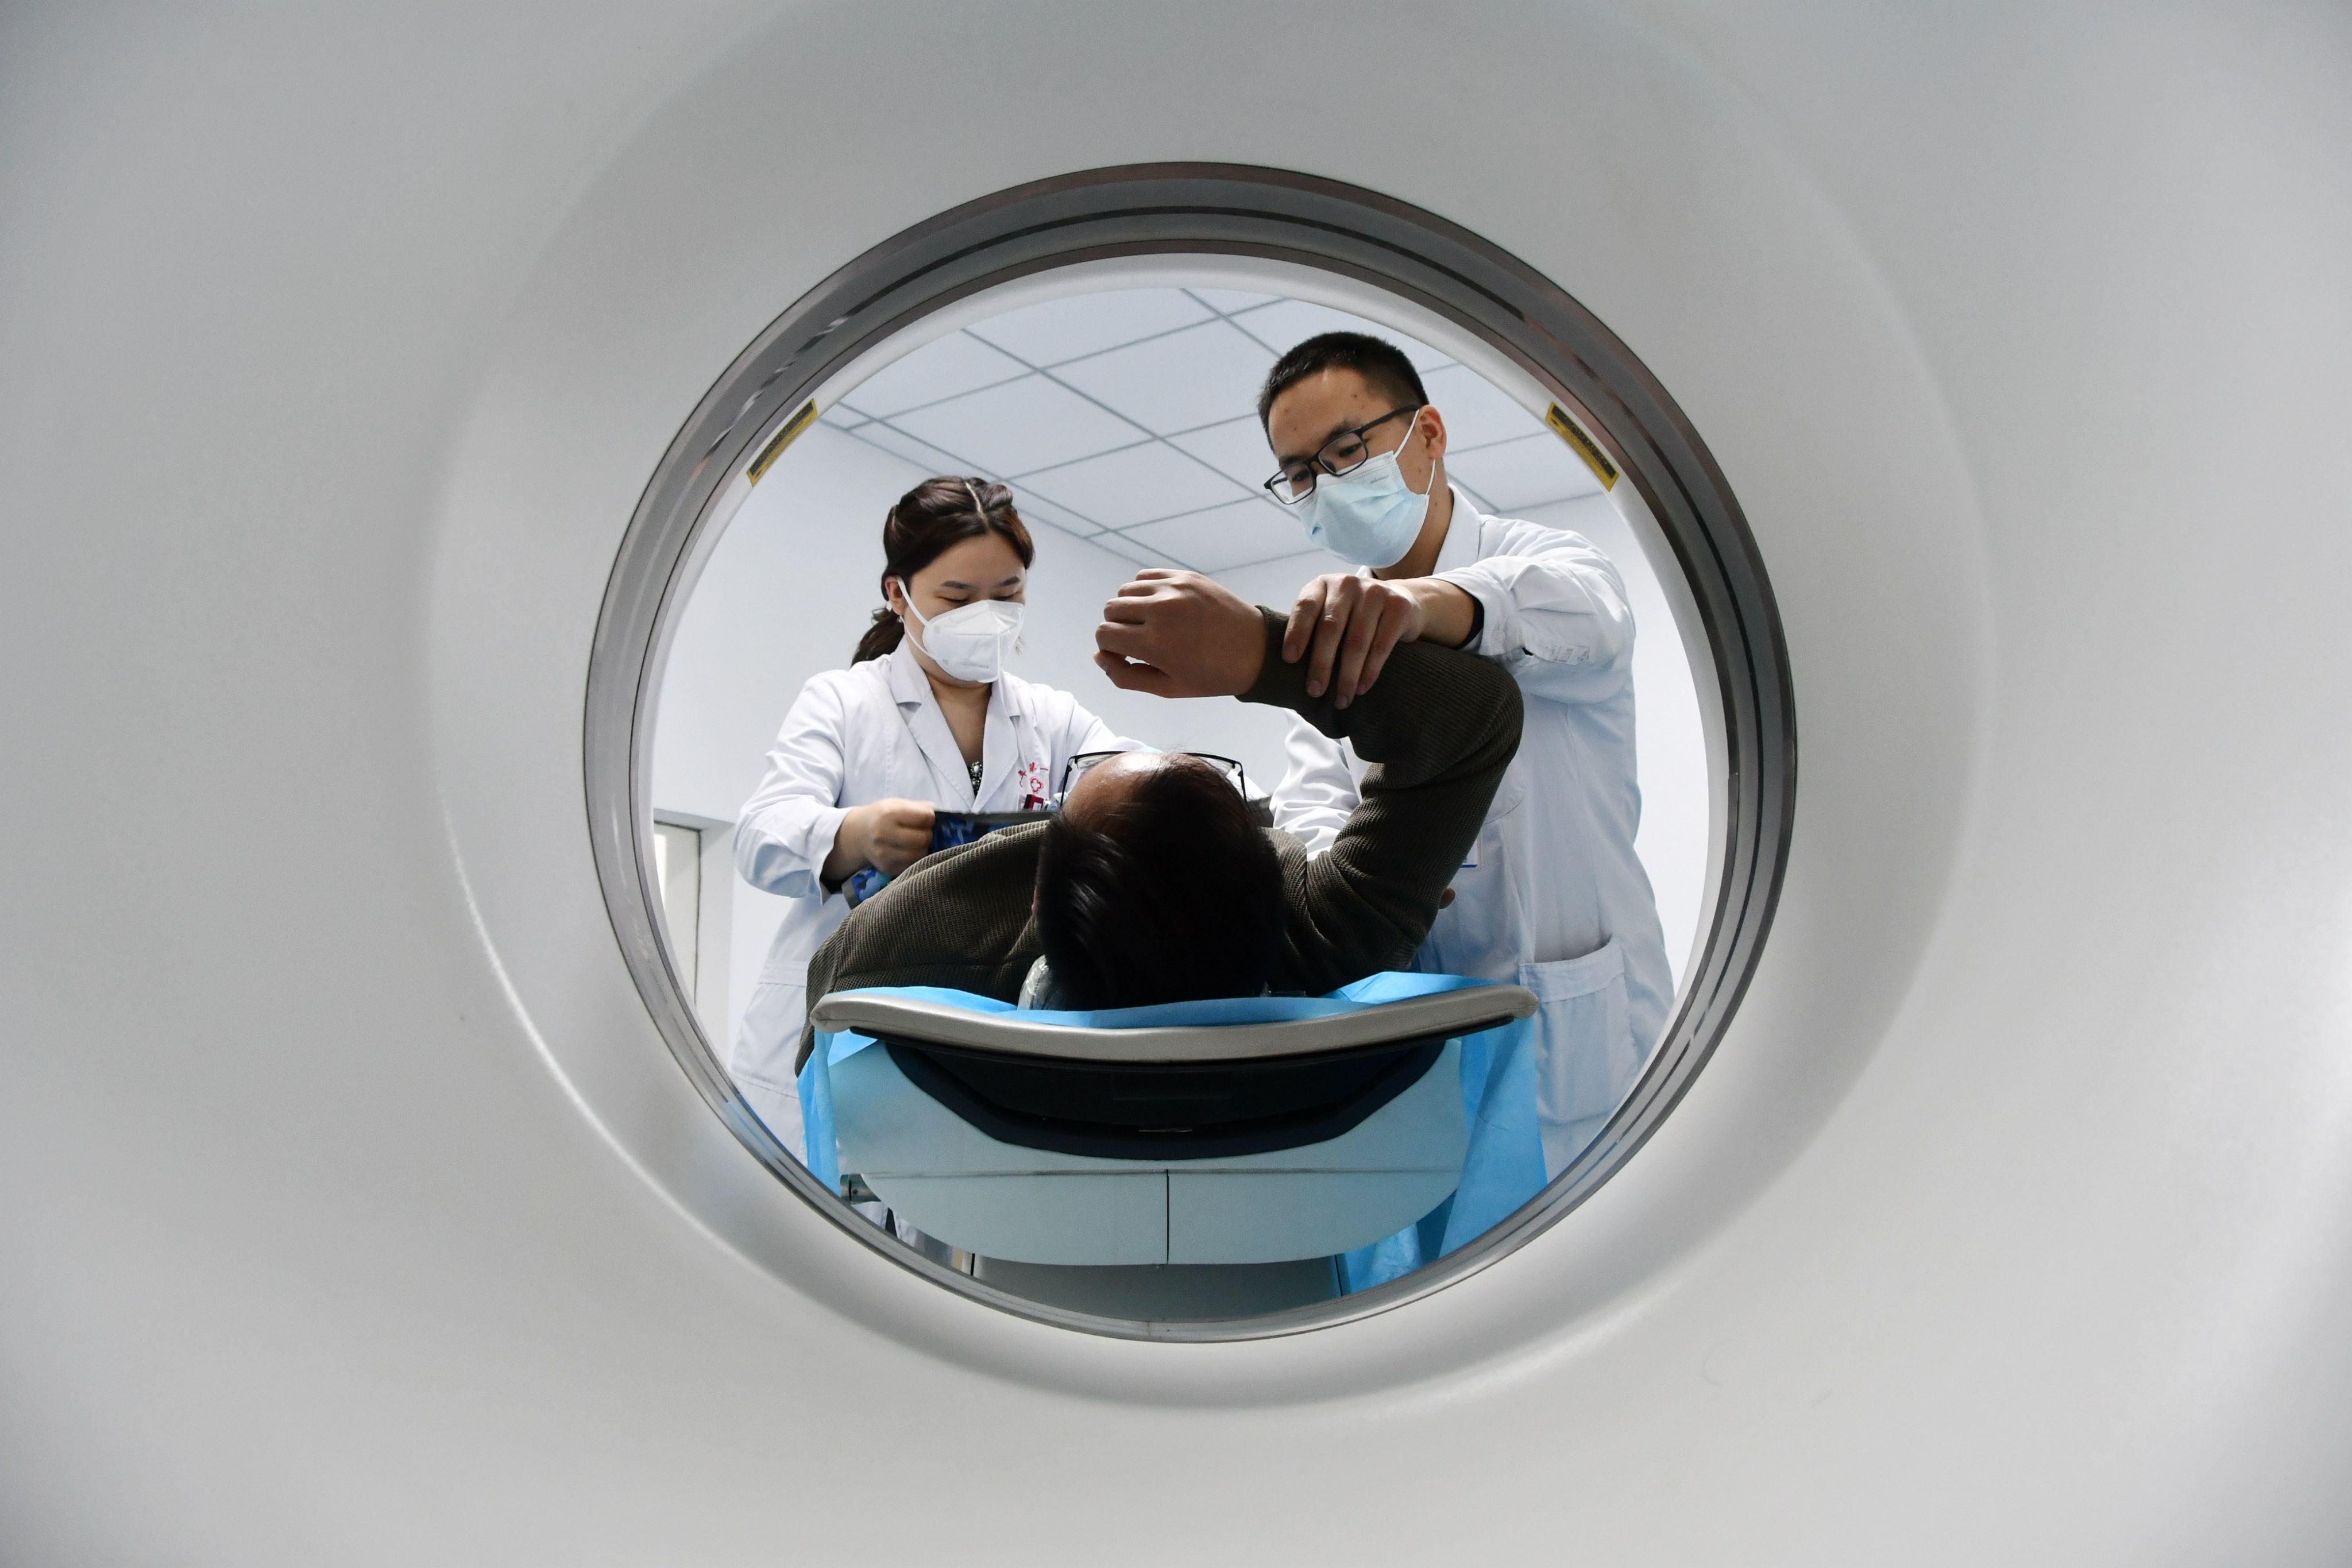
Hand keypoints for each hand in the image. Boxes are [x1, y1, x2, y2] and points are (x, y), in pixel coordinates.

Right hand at [840, 798, 934, 878]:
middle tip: (924, 832)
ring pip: (920, 855)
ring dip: (924, 849)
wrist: (859, 834)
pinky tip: (910, 852)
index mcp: (889, 814)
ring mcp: (884, 854)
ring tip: (918, 843)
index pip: (925, 817)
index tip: (926, 818)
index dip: (930, 818)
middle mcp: (883, 834)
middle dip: (928, 835)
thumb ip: (921, 807)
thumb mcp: (898, 804)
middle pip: (923, 839)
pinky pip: (912, 866)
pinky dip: (916, 860)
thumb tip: (945, 816)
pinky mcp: (887, 868)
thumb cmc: (883, 816)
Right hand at [1093, 569, 1266, 697]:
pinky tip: (1160, 607)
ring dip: (1129, 608)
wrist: (1256, 650)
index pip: (1104, 634)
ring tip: (1150, 624)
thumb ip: (1126, 676)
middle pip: (1110, 609)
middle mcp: (1161, 610)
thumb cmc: (1212, 675)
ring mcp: (1174, 589)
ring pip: (1125, 590)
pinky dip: (1144, 591)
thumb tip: (1099, 656)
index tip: (1126, 656)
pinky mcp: (1185, 576)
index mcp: (1156, 643)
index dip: (1109, 648)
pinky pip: (1145, 576)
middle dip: (1117, 628)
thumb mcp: (1168, 688)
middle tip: (1139, 641)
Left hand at [1282, 574, 1473, 705]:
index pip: (1305, 607)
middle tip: (1314, 691)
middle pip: (1330, 628)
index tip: (1289, 660)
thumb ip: (1311, 628)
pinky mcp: (1399, 607)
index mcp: (1323, 585)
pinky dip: (1370, 671)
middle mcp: (1347, 584)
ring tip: (1341, 699)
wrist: (1400, 600)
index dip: (1296, 633)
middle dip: (1321, 664)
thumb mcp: (1328, 612)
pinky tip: (1362, 688)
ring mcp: (1375, 592)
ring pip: (1356, 642)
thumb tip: (1282, 670)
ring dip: (1347, 676)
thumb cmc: (1352, 615)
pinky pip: (1381, 646)